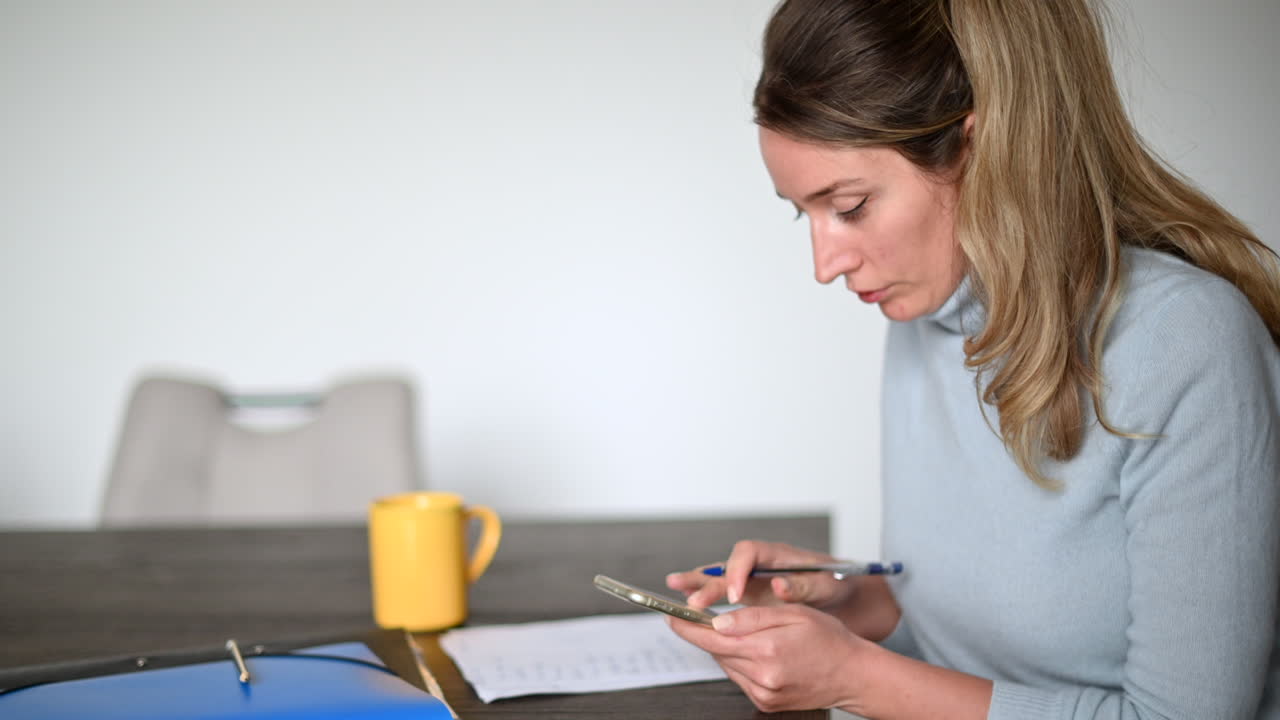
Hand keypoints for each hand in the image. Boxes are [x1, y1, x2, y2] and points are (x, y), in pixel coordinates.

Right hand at [666, 540, 854, 610]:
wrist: (843, 599)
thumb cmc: (837, 587)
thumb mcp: (826, 586)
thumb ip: (803, 587)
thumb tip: (779, 585)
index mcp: (777, 554)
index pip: (749, 553)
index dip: (738, 572)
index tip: (735, 596)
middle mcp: (759, 564)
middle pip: (727, 566)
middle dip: (709, 582)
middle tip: (696, 603)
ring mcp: (752, 579)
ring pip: (719, 577)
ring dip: (698, 582)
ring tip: (674, 584)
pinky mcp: (748, 595)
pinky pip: (722, 592)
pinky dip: (705, 595)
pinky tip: (686, 600)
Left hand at [667, 603, 869, 712]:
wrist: (853, 675)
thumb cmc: (829, 639)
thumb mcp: (793, 613)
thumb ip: (752, 617)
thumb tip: (717, 622)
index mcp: (767, 649)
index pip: (712, 638)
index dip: (688, 627)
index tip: (671, 617)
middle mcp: (762, 676)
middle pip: (717, 652)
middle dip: (709, 634)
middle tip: (709, 617)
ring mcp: (763, 694)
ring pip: (727, 664)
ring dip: (728, 648)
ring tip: (752, 636)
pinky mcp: (765, 703)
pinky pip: (740, 678)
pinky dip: (741, 663)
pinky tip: (760, 653)